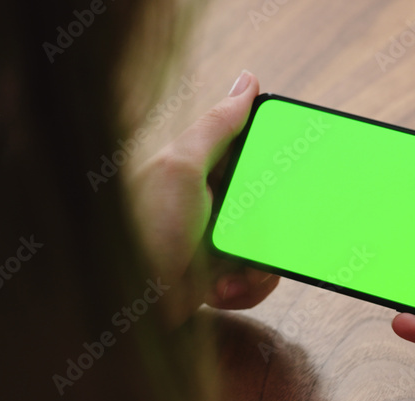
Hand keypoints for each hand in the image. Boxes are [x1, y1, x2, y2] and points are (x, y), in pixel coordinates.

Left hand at [126, 71, 279, 325]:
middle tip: (258, 235)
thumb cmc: (140, 231)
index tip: (294, 170)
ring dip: (258, 264)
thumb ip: (216, 126)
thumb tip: (247, 81)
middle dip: (272, 223)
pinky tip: (220, 292)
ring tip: (233, 274)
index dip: (273, 159)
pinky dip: (244, 289)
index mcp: (194, 166)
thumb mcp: (181, 168)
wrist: (119, 305)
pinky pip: (251, 279)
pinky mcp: (212, 278)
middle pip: (266, 200)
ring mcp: (209, 241)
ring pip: (265, 243)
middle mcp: (203, 201)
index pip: (249, 149)